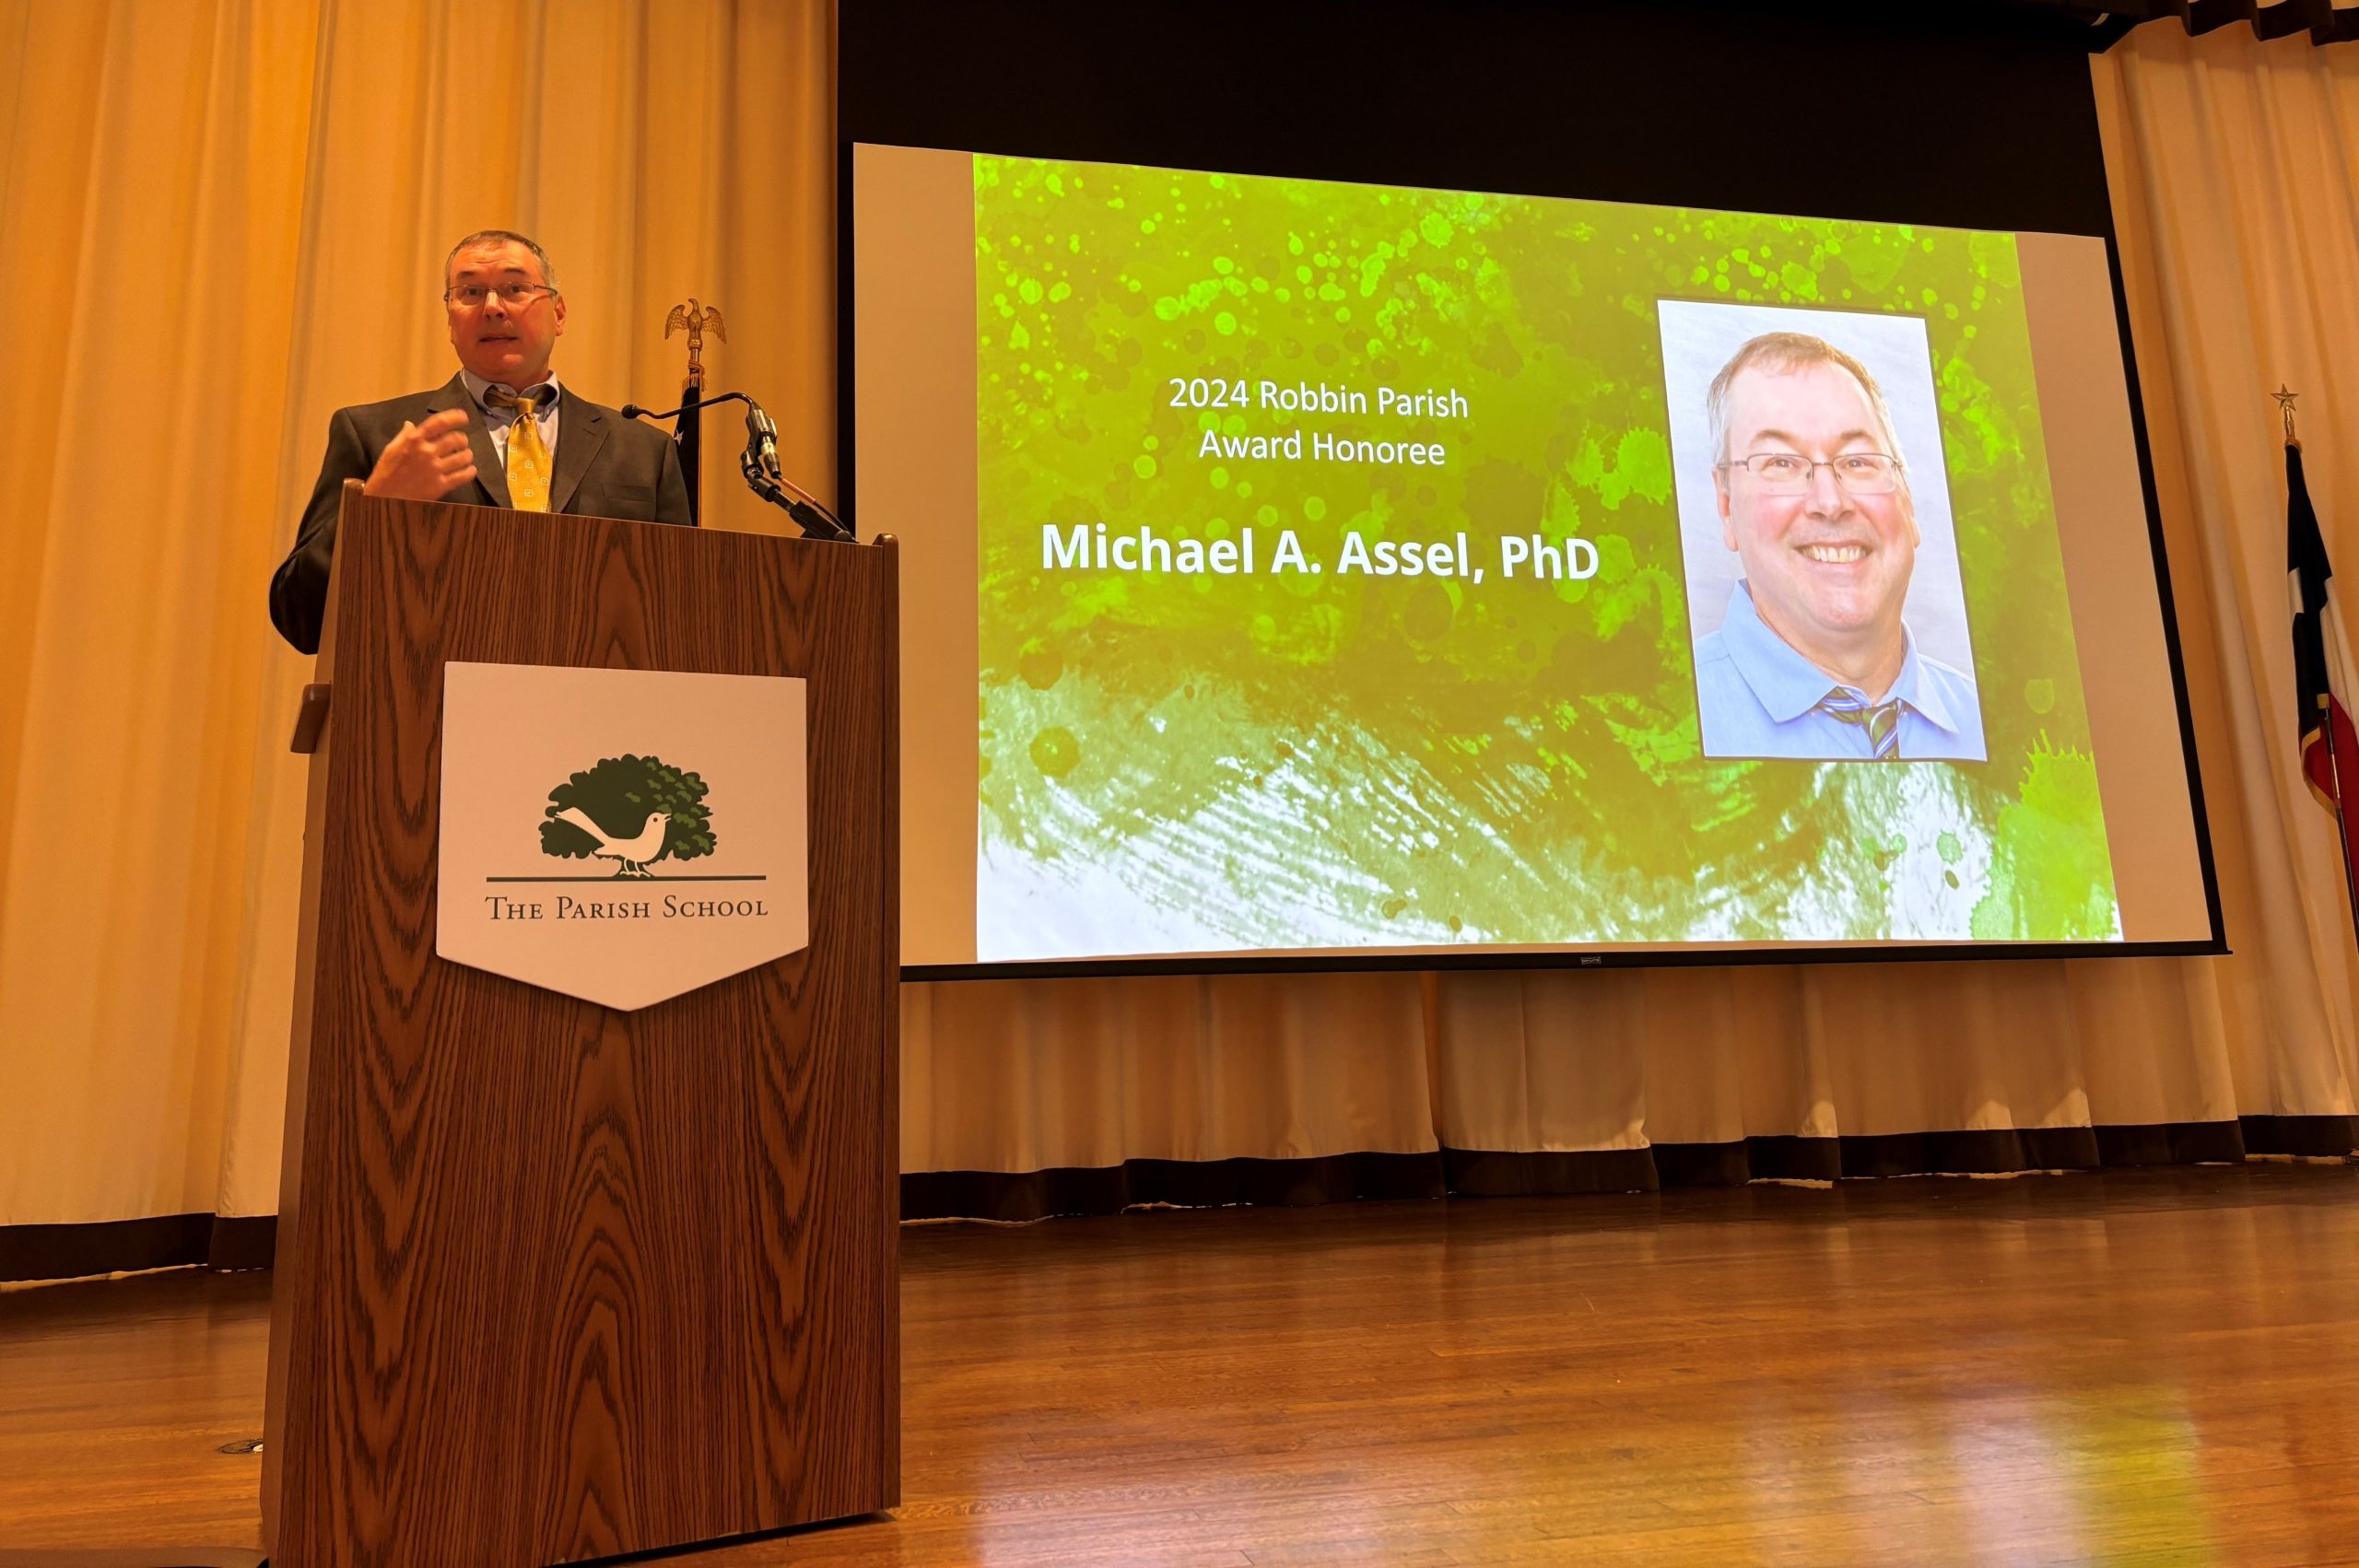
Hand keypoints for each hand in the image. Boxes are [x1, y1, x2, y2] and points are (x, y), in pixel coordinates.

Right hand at [363, 408, 477, 499]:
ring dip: (467, 454)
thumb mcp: (391, 449)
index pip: (439, 423)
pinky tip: (470, 470)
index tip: (463, 417)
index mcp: (414, 440)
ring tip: (466, 455)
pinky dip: (470, 471)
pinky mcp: (440, 485)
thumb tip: (410, 424)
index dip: (455, 417)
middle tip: (462, 441)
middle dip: (462, 439)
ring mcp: (435, 469)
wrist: (384, 498)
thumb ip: (404, 436)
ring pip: (463, 457)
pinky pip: (463, 476)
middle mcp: (426, 452)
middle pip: (456, 439)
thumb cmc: (386, 473)